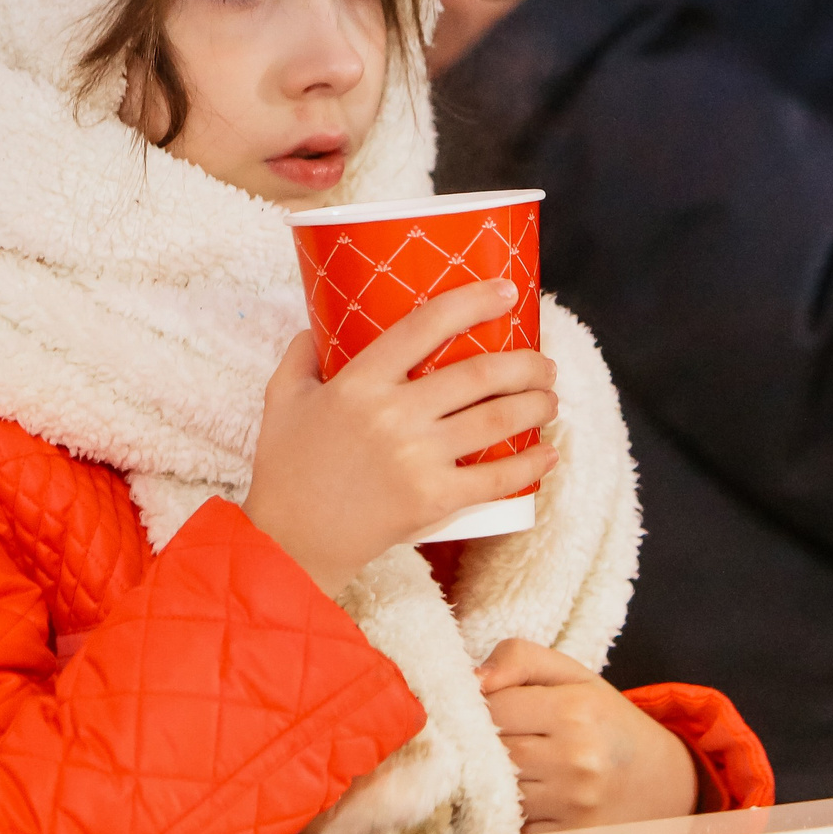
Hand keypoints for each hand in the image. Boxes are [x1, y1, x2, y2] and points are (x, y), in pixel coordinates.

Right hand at [244, 279, 561, 597]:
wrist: (290, 542)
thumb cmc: (285, 468)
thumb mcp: (282, 398)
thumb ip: (302, 354)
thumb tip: (319, 323)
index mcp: (359, 382)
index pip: (426, 325)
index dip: (473, 301)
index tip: (505, 291)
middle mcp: (394, 415)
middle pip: (479, 375)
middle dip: (525, 363)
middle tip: (542, 362)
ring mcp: (417, 459)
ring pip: (497, 420)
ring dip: (537, 404)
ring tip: (549, 398)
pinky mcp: (434, 500)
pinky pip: (497, 478)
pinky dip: (531, 464)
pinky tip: (549, 452)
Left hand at [479, 639, 697, 832]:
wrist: (662, 780)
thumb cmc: (607, 721)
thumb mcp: (572, 674)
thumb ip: (519, 658)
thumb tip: (473, 680)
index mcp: (576, 710)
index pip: (493, 707)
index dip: (481, 708)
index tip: (490, 711)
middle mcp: (577, 759)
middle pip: (492, 751)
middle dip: (485, 745)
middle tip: (500, 739)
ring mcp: (574, 804)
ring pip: (499, 790)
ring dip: (495, 781)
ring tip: (517, 768)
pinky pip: (516, 826)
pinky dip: (513, 813)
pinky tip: (531, 798)